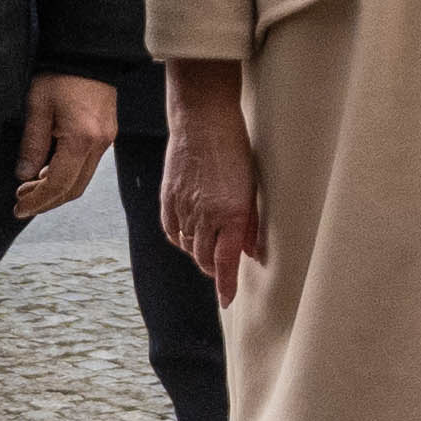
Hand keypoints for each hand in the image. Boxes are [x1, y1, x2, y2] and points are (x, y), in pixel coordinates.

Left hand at [12, 70, 117, 219]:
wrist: (88, 53)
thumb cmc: (61, 75)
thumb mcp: (37, 107)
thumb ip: (32, 144)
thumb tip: (23, 175)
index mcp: (81, 140)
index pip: (57, 184)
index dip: (37, 201)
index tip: (19, 208)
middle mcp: (98, 145)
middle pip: (73, 189)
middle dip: (46, 201)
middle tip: (22, 203)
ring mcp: (106, 141)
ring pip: (81, 180)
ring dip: (56, 189)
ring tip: (30, 188)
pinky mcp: (106, 135)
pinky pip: (87, 166)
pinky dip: (67, 175)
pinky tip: (47, 170)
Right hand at [156, 58, 259, 299]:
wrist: (203, 120)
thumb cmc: (235, 149)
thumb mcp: (252, 187)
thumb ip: (251, 223)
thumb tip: (250, 252)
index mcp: (231, 213)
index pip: (226, 262)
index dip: (225, 285)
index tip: (227, 300)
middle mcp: (205, 215)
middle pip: (205, 258)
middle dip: (214, 269)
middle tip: (222, 269)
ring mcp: (184, 207)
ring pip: (188, 246)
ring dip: (199, 252)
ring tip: (209, 246)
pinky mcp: (168, 198)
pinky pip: (172, 231)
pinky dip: (181, 239)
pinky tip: (189, 235)